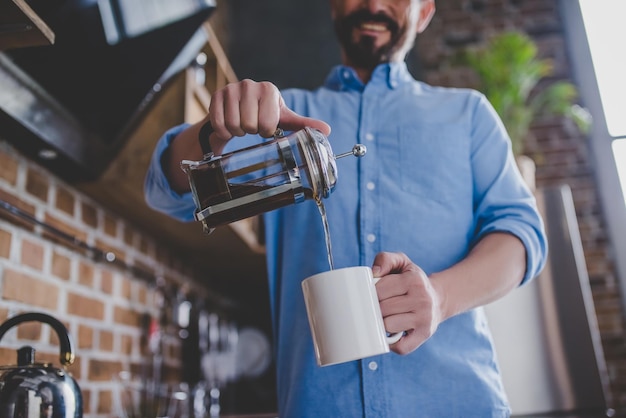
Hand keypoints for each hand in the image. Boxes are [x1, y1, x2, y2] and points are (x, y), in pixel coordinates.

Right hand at [207, 79, 330, 153]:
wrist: (237, 110)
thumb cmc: (264, 114)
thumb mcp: (284, 119)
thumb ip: (303, 124)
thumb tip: (327, 130)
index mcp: (269, 90)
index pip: (268, 125)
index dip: (266, 131)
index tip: (266, 126)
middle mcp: (250, 85)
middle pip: (249, 125)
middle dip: (251, 131)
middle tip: (252, 126)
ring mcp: (231, 89)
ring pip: (233, 125)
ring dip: (237, 132)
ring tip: (241, 125)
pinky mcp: (215, 96)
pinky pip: (219, 123)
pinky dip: (223, 131)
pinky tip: (229, 126)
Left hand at [372, 252, 442, 354]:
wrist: (439, 299)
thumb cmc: (413, 281)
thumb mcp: (402, 263)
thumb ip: (385, 259)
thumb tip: (373, 274)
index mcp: (414, 280)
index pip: (380, 290)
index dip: (371, 293)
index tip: (372, 294)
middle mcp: (422, 299)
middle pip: (382, 309)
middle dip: (374, 308)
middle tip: (377, 306)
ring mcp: (425, 319)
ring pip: (388, 326)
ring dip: (381, 324)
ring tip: (385, 317)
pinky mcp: (424, 335)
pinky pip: (400, 346)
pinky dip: (391, 343)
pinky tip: (391, 333)